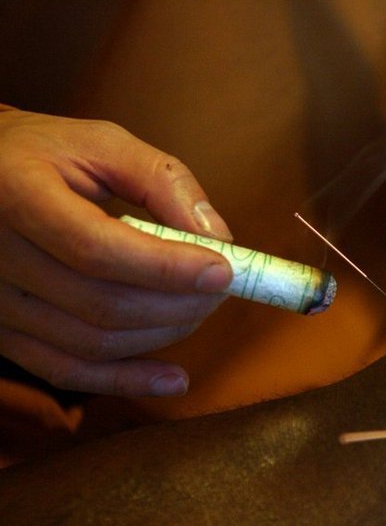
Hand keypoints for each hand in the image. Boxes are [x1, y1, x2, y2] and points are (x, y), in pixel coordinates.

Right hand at [0, 107, 233, 396]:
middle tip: (224, 289)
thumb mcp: (102, 144)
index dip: (166, 267)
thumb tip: (218, 239)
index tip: (223, 270)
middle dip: (179, 304)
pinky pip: (66, 372)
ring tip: (203, 309)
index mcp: (14, 193)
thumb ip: (163, 182)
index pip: (95, 247)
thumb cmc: (46, 154)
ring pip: (92, 343)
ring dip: (164, 335)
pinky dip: (127, 381)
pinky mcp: (2, 332)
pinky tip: (175, 378)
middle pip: (100, 304)